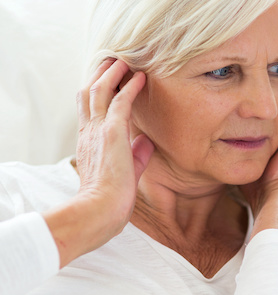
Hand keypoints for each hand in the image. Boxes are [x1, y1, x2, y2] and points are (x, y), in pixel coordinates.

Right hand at [44, 59, 152, 266]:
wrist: (100, 210)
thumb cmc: (111, 198)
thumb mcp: (126, 170)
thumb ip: (136, 154)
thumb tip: (147, 141)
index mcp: (89, 141)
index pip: (89, 110)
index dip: (96, 93)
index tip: (106, 80)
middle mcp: (90, 131)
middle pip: (89, 93)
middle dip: (100, 74)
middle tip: (111, 60)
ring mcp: (99, 130)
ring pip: (100, 90)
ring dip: (113, 73)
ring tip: (124, 60)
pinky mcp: (112, 132)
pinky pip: (120, 101)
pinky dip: (130, 87)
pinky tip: (140, 78)